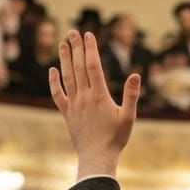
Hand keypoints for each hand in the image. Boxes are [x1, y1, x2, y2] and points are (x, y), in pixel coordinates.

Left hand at [50, 30, 139, 179]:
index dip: (90, 49)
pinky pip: (58, 94)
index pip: (92, 66)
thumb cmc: (116, 139)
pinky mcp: (67, 113)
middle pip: (78, 67)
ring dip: (64, 59)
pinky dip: (54, 82)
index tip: (88, 35)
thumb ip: (131, 95)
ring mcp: (73, 104)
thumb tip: (136, 75)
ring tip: (63, 44)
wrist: (97, 157)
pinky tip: (53, 70)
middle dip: (76, 48)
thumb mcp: (129, 117)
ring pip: (67, 77)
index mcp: (99, 96)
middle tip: (73, 32)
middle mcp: (84, 96)